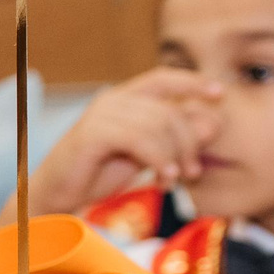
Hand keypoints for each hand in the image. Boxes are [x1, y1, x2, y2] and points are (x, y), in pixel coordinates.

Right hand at [10, 69, 223, 222]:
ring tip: (172, 180)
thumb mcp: (144, 154)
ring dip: (174, 156)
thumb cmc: (95, 174)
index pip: (163, 78)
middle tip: (192, 172)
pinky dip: (159, 159)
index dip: (193, 82)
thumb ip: (175, 138)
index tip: (220, 94)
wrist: (54, 196)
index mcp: (121, 99)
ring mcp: (100, 115)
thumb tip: (214, 123)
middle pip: (168, 110)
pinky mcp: (92, 134)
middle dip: (189, 142)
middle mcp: (111, 100)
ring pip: (158, 125)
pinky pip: (140, 139)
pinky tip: (162, 179)